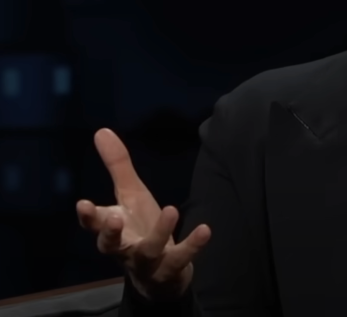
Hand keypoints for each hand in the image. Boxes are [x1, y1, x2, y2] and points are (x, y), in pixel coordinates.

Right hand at [76, 128, 210, 300]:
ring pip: (148, 251)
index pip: (93, 225)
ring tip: (170, 210)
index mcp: (112, 229)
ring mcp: (146, 262)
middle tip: (113, 218)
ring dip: (159, 232)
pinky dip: (192, 246)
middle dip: (109, 233)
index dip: (87, 216)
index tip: (83, 204)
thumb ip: (117, 166)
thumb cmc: (139, 228)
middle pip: (110, 245)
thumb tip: (102, 131)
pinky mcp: (170, 269)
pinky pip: (181, 259)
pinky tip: (205, 229)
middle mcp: (124, 248)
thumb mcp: (130, 195)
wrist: (157, 274)